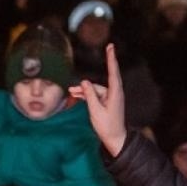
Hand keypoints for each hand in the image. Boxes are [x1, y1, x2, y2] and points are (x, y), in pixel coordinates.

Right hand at [69, 43, 125, 157]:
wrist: (115, 139)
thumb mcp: (95, 111)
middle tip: (71, 89)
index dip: (111, 59)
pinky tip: (77, 95)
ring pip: (95, 90)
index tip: (110, 46)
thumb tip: (84, 82)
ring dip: (84, 92)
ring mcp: (111, 97)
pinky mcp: (108, 102)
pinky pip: (96, 95)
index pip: (113, 72)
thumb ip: (89, 95)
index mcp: (115, 93)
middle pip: (98, 84)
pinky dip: (87, 96)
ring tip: (71, 93)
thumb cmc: (107, 126)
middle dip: (85, 86)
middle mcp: (114, 93)